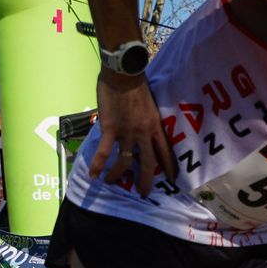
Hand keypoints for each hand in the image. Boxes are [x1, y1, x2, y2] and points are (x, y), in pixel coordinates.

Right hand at [92, 71, 173, 192]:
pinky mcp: (110, 129)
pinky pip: (104, 152)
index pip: (165, 152)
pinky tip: (93, 174)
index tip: (173, 180)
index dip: (170, 168)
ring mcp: (127, 133)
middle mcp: (143, 134)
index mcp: (155, 127)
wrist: (123, 74)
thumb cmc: (137, 85)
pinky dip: (98, 164)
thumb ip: (148, 119)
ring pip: (125, 162)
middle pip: (148, 164)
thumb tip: (143, 127)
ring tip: (111, 182)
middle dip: (146, 181)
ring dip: (118, 175)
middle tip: (143, 193)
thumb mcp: (151, 105)